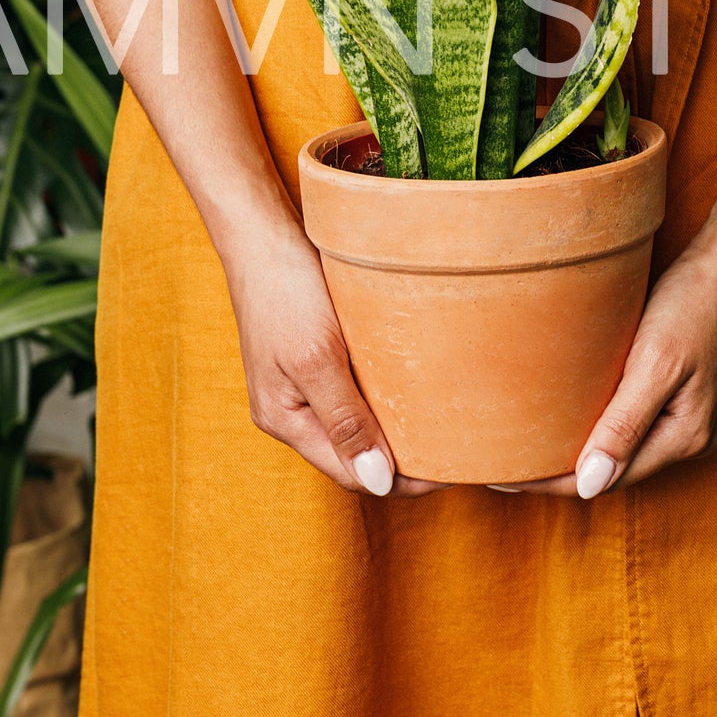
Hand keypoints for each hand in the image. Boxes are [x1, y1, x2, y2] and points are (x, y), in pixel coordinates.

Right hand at [222, 216, 441, 496]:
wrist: (263, 234)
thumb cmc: (285, 290)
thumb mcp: (317, 358)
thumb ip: (345, 421)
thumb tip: (377, 482)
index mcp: (284, 420)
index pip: (351, 474)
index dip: (400, 480)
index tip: (451, 469)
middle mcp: (289, 412)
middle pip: (352, 455)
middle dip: (399, 460)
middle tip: (453, 450)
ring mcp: (298, 387)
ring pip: (354, 426)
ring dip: (392, 430)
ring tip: (438, 425)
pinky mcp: (311, 360)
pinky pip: (351, 395)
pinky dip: (380, 399)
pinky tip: (409, 389)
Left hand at [502, 237, 716, 497]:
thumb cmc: (694, 304)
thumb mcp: (656, 362)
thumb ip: (624, 425)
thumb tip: (589, 486)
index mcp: (685, 437)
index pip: (603, 479)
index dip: (550, 482)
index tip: (501, 475)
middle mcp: (689, 438)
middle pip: (611, 471)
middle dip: (558, 471)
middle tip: (500, 460)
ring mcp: (686, 418)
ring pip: (619, 448)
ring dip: (575, 449)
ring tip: (524, 442)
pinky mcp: (679, 396)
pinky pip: (629, 424)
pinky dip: (595, 424)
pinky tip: (565, 415)